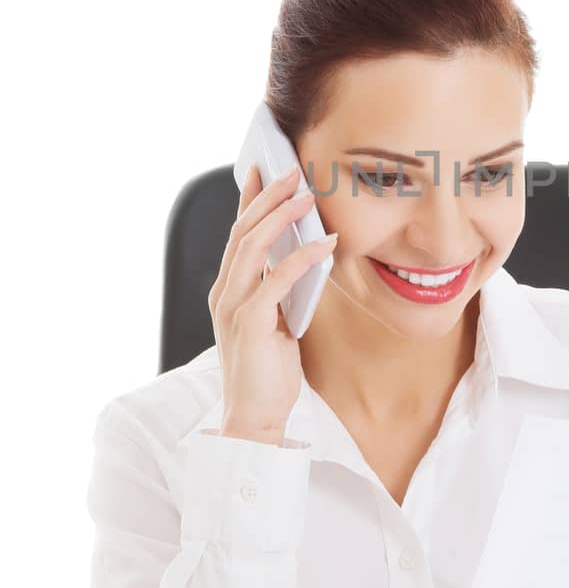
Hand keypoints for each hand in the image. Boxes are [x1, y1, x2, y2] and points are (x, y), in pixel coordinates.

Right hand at [208, 161, 337, 443]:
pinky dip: (301, 258)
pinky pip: (276, 281)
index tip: (263, 169)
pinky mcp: (251, 324)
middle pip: (243, 232)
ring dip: (281, 218)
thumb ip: (279, 290)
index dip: (249, 199)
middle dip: (268, 197)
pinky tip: (324, 244)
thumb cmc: (269, 371)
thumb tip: (304, 256)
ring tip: (307, 196)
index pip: (237, 234)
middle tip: (291, 170)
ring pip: (253, 248)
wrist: (256, 418)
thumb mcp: (275, 321)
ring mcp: (234, 308)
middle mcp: (224, 294)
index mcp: (228, 291)